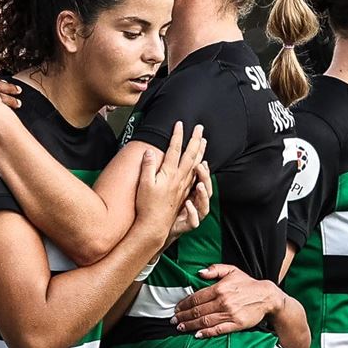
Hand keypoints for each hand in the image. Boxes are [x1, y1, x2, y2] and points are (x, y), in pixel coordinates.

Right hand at [134, 122, 205, 243]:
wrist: (154, 224)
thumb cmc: (146, 205)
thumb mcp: (144, 184)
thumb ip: (147, 166)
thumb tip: (149, 151)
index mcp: (169, 173)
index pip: (175, 150)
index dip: (177, 135)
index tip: (180, 124)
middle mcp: (179, 178)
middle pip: (190, 155)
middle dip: (195, 140)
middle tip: (200, 128)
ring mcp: (183, 185)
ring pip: (195, 164)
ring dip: (200, 151)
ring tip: (204, 141)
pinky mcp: (184, 192)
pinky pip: (195, 176)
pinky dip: (200, 166)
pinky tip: (202, 163)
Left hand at [165, 160, 211, 245]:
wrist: (158, 230)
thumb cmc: (165, 208)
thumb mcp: (168, 189)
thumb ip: (171, 176)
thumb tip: (168, 158)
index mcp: (191, 194)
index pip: (201, 180)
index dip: (204, 170)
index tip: (202, 159)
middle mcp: (195, 204)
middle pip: (206, 190)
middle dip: (206, 177)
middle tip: (201, 166)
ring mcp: (193, 215)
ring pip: (204, 206)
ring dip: (203, 195)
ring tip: (199, 185)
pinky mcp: (187, 225)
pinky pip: (194, 221)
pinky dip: (192, 213)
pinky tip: (188, 204)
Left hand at [172, 264, 279, 336]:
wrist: (267, 297)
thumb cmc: (248, 284)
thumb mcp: (232, 270)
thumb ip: (214, 269)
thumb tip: (199, 272)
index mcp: (220, 288)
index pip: (197, 297)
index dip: (184, 304)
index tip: (176, 308)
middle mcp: (223, 301)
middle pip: (198, 310)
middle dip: (184, 316)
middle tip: (174, 320)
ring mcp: (230, 314)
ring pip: (205, 321)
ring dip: (191, 325)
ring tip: (181, 327)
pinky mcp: (236, 324)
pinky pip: (218, 329)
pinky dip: (206, 333)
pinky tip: (197, 334)